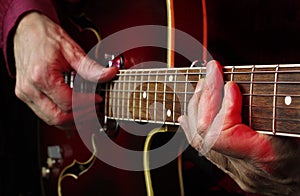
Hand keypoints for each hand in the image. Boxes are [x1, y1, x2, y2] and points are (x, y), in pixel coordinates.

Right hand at [13, 12, 116, 128]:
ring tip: (86, 111)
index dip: (87, 104)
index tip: (98, 99)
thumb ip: (90, 67)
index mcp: (42, 76)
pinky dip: (60, 116)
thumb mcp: (71, 50)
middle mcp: (30, 88)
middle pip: (58, 117)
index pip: (68, 103)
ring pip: (50, 120)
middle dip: (80, 116)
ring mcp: (25, 93)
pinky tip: (73, 111)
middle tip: (94, 110)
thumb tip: (109, 74)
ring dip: (71, 120)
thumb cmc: (45, 37)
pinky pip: (44, 114)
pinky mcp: (25, 95)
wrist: (26, 30)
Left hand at [178, 60, 299, 194]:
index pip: (221, 134)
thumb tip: (237, 86)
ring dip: (198, 110)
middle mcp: (245, 169)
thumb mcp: (297, 124)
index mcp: (264, 159)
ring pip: (201, 143)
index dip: (222, 104)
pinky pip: (206, 150)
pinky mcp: (234, 169)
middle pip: (205, 136)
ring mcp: (237, 171)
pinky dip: (195, 128)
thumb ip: (275, 107)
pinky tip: (187, 116)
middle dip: (204, 101)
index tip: (230, 84)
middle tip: (209, 77)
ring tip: (201, 87)